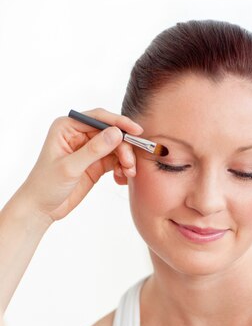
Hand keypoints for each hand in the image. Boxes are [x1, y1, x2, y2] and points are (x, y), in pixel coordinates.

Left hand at [17, 108, 142, 222]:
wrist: (42, 207)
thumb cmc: (46, 185)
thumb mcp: (70, 167)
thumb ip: (94, 150)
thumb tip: (116, 133)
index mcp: (67, 127)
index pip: (98, 118)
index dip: (119, 123)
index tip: (136, 132)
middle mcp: (78, 135)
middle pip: (111, 133)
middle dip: (123, 147)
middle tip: (129, 164)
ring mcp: (88, 150)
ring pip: (115, 147)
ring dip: (125, 159)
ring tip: (128, 173)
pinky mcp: (95, 164)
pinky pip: (115, 161)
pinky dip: (122, 168)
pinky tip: (121, 178)